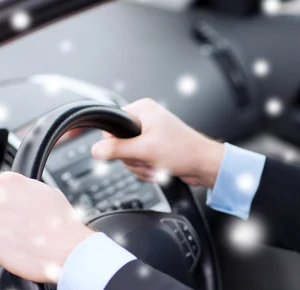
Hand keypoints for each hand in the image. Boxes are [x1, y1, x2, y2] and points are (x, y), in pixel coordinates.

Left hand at [0, 172, 94, 283]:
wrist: (69, 249)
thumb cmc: (64, 224)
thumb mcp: (48, 193)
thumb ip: (25, 191)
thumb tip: (19, 196)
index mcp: (10, 181)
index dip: (4, 203)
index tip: (10, 212)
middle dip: (2, 219)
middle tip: (22, 229)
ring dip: (1, 235)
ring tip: (25, 240)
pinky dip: (0, 251)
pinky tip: (19, 250)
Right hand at [91, 98, 224, 187]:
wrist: (203, 166)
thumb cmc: (184, 152)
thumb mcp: (145, 150)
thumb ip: (117, 149)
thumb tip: (96, 149)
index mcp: (142, 109)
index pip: (112, 125)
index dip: (116, 142)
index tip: (125, 151)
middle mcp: (146, 119)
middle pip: (119, 144)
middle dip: (133, 158)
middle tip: (148, 159)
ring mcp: (150, 135)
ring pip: (129, 157)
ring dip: (141, 167)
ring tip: (157, 165)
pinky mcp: (154, 149)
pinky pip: (139, 162)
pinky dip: (147, 170)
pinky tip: (160, 169)